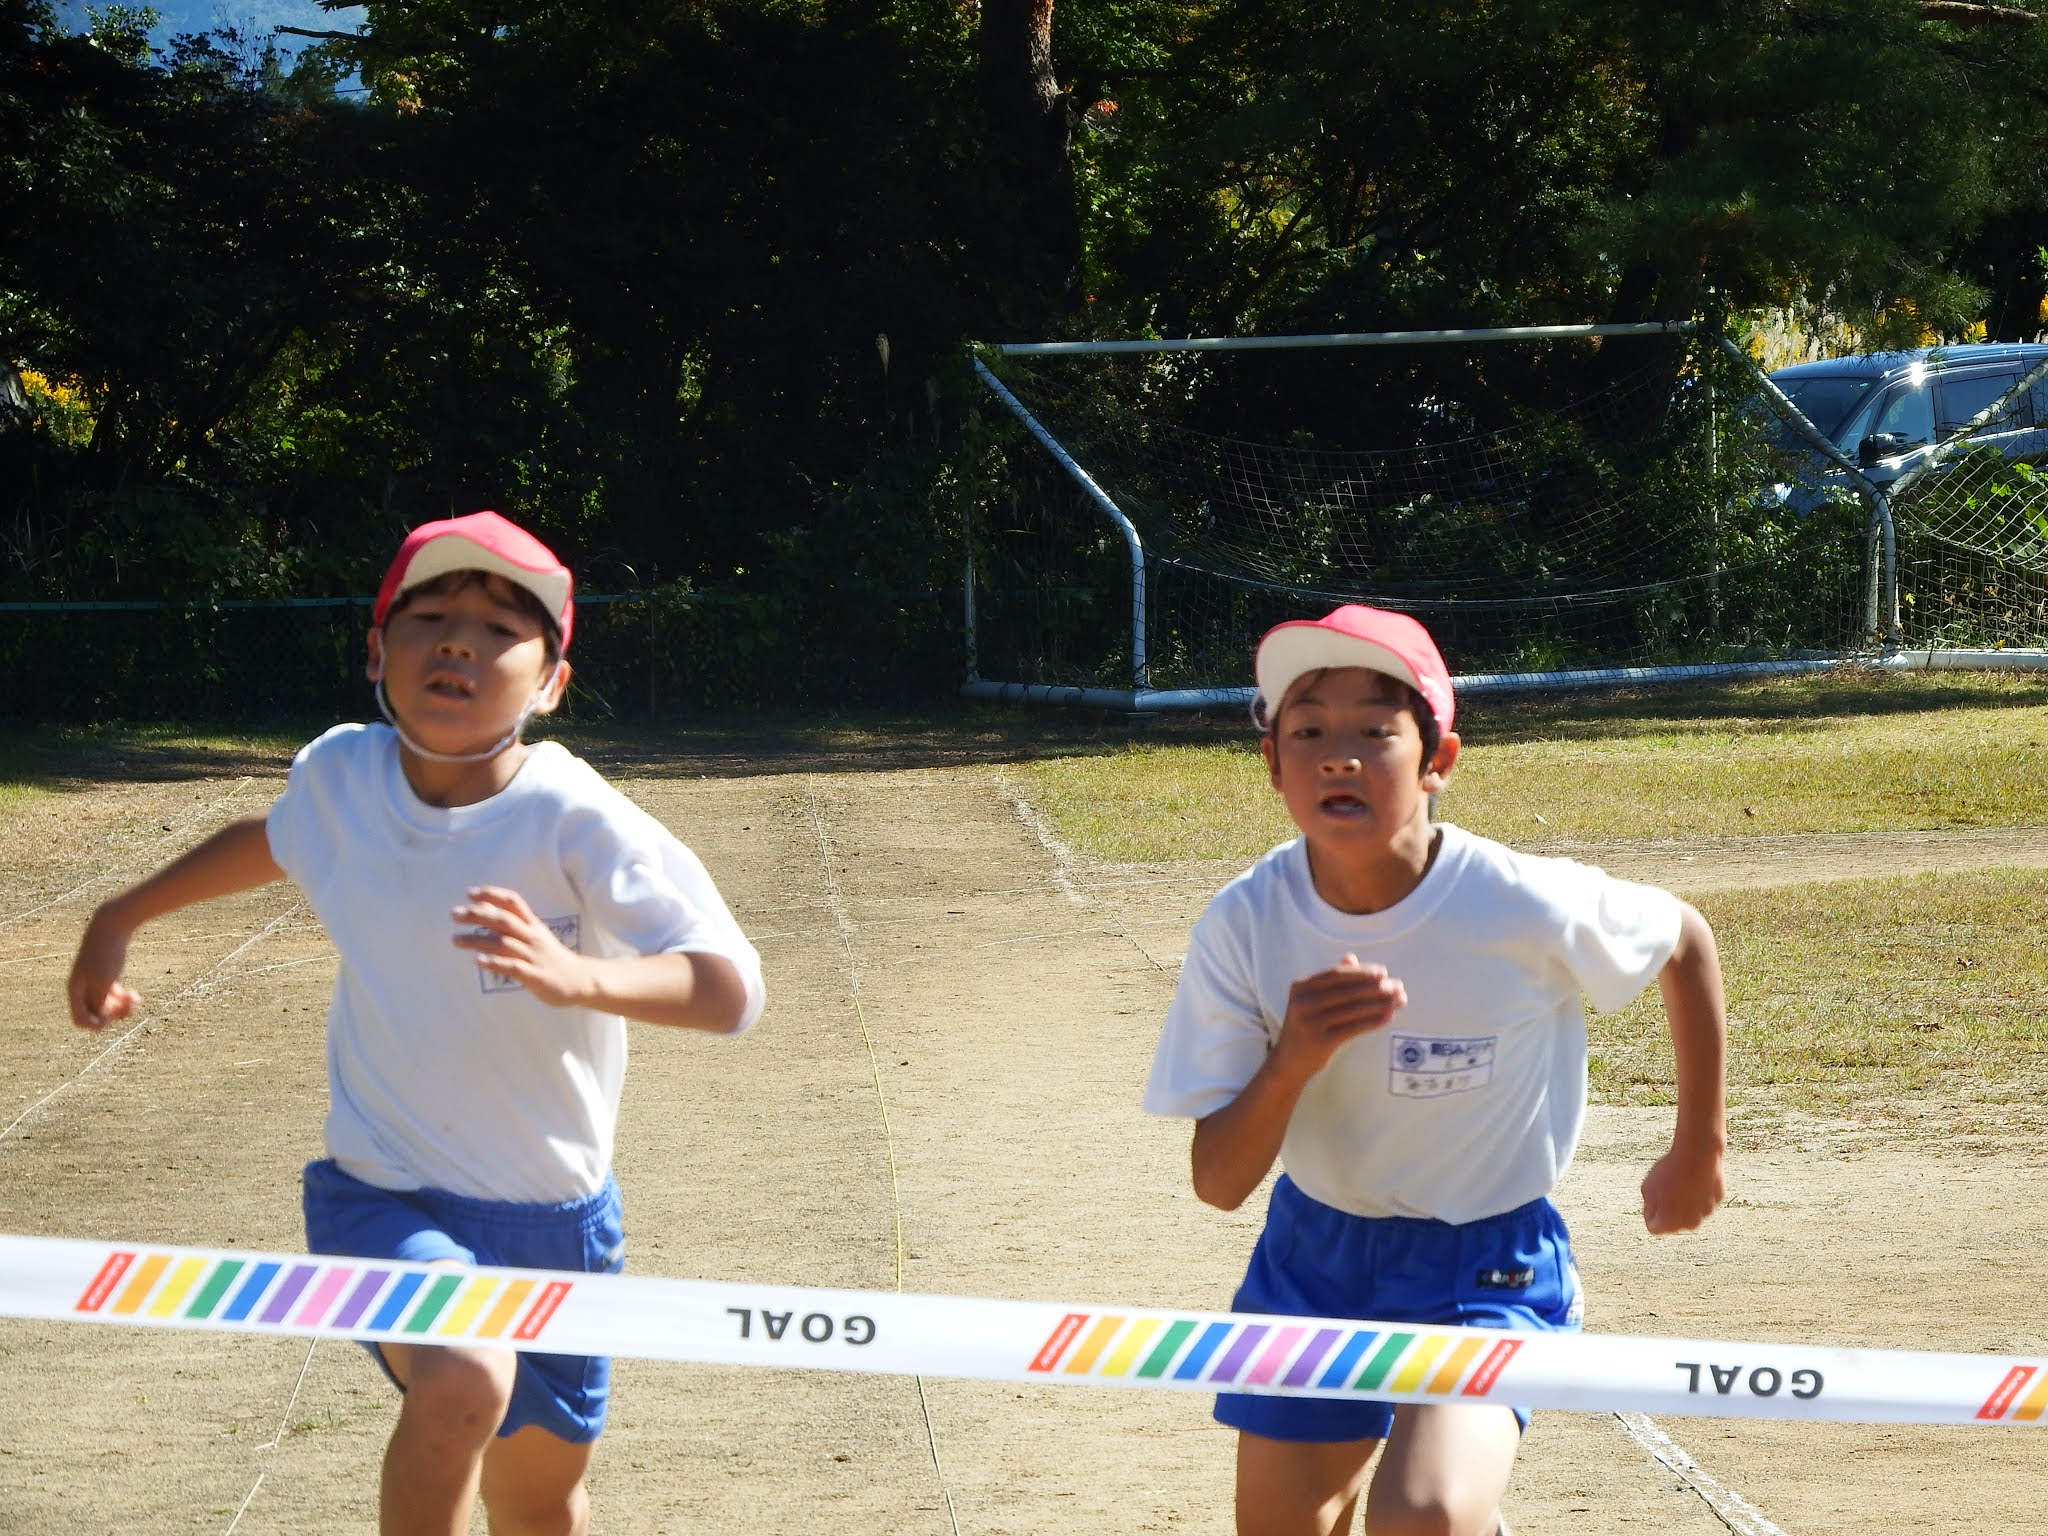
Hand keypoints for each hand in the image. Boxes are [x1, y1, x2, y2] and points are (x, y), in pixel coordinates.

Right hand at [68, 907, 140, 1031]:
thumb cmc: (107, 952)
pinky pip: (112, 995)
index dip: (97, 1024)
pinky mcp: (106, 973)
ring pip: (105, 1005)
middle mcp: (81, 987)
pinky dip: (122, 998)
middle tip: (130, 1009)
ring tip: (136, 1001)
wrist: (113, 925)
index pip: (80, 1019)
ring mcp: (93, 980)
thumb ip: (98, 1002)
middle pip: (94, 1013)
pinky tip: (134, 996)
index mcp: (75, 989)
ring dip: (120, 1008)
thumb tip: (97, 1020)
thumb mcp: (103, 981)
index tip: (114, 1016)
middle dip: (113, 1015)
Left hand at [451, 886, 593, 1008]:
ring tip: (455, 940)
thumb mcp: (533, 935)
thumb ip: (510, 923)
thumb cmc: (550, 956)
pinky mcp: (535, 976)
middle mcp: (532, 937)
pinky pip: (513, 967)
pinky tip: (479, 961)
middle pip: (504, 920)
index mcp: (532, 925)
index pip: (513, 902)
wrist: (579, 980)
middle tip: (454, 914)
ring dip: (477, 940)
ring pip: (503, 943)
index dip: (492, 895)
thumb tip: (483, 908)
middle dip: (478, 915)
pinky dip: (496, 963)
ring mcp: (534, 956)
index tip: (470, 893)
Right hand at [1272, 953, 1405, 1083]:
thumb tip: (1351, 958)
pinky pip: (1354, 1027)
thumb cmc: (1306, 1027)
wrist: (1289, 1061)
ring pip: (1353, 1009)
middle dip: (1376, 988)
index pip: (1337, 974)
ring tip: (1398, 1001)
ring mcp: (1311, 1022)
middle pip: (1347, 991)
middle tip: (1397, 987)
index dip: (1362, 973)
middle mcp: (1303, 1002)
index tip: (1383, 973)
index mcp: (1300, 987)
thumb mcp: (1312, 1001)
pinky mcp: (1321, 1041)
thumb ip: (1330, 980)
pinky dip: (1373, 1021)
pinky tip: (1388, 1016)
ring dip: (1380, 1004)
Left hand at [1640, 1138, 1725, 1233]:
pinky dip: (1698, 1190)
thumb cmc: (1669, 1172)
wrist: (1698, 1155)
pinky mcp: (1717, 1200)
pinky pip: (1703, 1198)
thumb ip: (1649, 1205)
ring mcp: (1706, 1212)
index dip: (1649, 1212)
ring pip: (1690, 1209)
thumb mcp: (1647, 1188)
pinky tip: (1695, 1175)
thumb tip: (1656, 1214)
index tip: (1650, 1198)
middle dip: (1668, 1209)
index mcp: (1670, 1224)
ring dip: (1684, 1200)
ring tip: (1680, 1179)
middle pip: (1673, 1220)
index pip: (1654, 1228)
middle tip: (1665, 1187)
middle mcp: (1690, 1223)